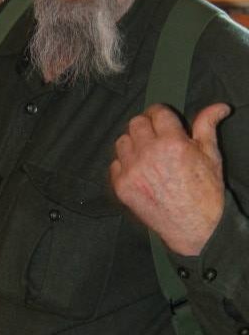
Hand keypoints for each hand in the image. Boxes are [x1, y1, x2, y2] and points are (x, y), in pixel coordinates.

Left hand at [110, 103, 229, 255]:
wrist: (196, 228)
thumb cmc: (206, 192)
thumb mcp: (210, 155)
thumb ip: (207, 125)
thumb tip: (220, 106)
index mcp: (172, 142)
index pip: (156, 112)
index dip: (160, 114)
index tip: (163, 120)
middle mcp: (148, 154)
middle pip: (135, 123)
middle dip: (146, 126)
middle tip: (156, 137)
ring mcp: (132, 171)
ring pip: (122, 141)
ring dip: (133, 144)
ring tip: (147, 154)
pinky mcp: (122, 187)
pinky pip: (115, 164)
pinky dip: (124, 165)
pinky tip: (140, 171)